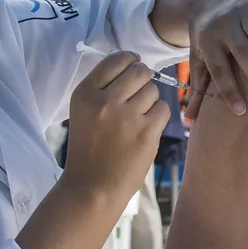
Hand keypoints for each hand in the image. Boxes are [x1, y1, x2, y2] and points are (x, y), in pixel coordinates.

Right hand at [63, 51, 168, 200]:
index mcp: (85, 94)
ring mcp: (126, 117)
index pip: (116, 59)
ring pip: (153, 90)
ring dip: (149, 102)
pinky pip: (163, 109)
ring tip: (135, 120)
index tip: (133, 67)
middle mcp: (104, 101)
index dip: (130, 60)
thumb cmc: (90, 148)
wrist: (92, 188)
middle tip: (136, 97)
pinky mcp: (146, 133)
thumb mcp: (84, 112)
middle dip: (142, 80)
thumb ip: (104, 87)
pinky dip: (157, 118)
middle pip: (139, 72)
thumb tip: (134, 62)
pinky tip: (144, 131)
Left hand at [186, 0, 247, 117]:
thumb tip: (189, 120)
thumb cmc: (205, 39)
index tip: (242, 112)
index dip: (229, 91)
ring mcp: (239, 11)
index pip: (219, 70)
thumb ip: (197, 88)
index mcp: (207, 43)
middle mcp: (223, 26)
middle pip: (241, 53)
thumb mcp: (198, 60)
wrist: (204, 0)